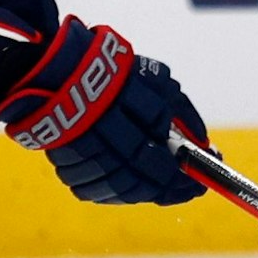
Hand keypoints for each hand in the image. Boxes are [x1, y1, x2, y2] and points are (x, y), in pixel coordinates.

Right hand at [0, 18, 209, 205]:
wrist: (53, 65)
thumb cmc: (114, 71)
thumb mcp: (155, 80)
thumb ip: (181, 112)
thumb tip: (204, 145)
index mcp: (128, 105)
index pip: (161, 158)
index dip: (181, 178)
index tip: (198, 185)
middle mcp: (102, 127)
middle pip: (138, 177)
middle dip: (164, 189)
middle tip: (181, 191)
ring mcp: (78, 144)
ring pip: (115, 187)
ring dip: (138, 191)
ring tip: (153, 187)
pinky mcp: (60, 157)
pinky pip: (88, 188)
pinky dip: (109, 192)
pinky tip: (123, 184)